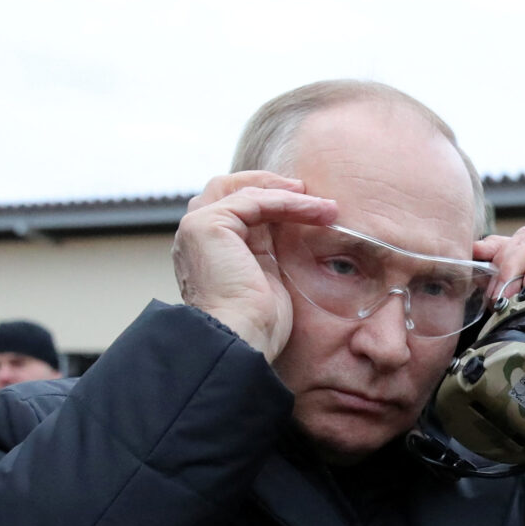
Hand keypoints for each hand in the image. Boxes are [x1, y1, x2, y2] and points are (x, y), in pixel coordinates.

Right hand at [172, 171, 336, 359]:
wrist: (241, 338)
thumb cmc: (258, 323)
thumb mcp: (267, 278)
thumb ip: (269, 251)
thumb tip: (298, 230)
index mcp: (210, 249)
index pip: (237, 208)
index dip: (271, 200)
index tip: (308, 205)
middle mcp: (197, 235)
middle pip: (231, 189)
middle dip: (273, 187)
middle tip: (311, 195)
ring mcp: (198, 227)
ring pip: (246, 192)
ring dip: (290, 196)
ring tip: (326, 207)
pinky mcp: (208, 225)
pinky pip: (254, 201)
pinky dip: (287, 202)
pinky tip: (314, 210)